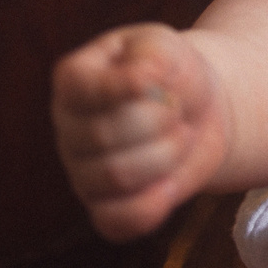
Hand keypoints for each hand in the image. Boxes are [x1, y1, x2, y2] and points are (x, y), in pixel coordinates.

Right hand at [50, 22, 228, 239]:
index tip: (159, 79)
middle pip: (106, 134)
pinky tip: (171, 182)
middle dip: (161, 118)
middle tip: (178, 107)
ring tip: (181, 135)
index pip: (82, 89)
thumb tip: (141, 79)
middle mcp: (69, 129)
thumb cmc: (173, 73)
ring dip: (168, 153)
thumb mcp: (166, 46)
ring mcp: (83, 172)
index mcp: (74, 81)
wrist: (198, 109)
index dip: (125, 87)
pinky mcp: (105, 209)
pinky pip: (116, 221)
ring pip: (117, 176)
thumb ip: (152, 56)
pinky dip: (153, 204)